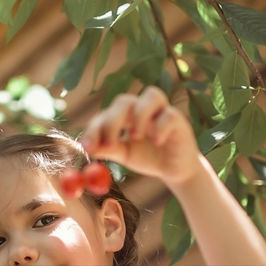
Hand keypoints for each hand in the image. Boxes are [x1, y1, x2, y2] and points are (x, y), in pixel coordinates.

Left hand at [78, 86, 202, 185]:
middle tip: (109, 144)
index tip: (86, 147)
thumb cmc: (148, 158)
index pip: (106, 114)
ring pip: (151, 95)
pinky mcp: (178, 120)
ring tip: (135, 136)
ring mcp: (162, 111)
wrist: (175, 170)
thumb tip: (86, 147)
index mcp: (125, 115)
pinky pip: (169, 114)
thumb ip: (108, 149)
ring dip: (139, 114)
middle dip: (113, 121)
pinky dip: (161, 127)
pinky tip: (158, 142)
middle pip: (125, 101)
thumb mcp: (125, 155)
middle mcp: (142, 108)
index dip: (94, 129)